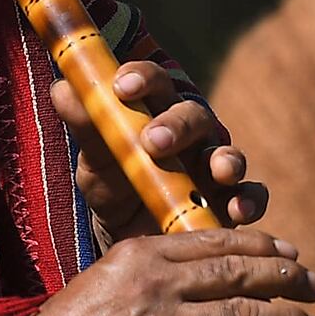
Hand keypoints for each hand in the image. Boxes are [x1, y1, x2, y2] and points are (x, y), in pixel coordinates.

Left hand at [50, 59, 267, 236]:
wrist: (130, 237)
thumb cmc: (116, 186)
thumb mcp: (95, 159)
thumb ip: (87, 125)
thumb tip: (63, 87)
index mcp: (158, 110)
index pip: (156, 82)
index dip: (143, 78)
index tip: (122, 86)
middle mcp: (192, 133)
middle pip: (195, 116)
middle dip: (178, 125)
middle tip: (154, 140)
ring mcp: (215, 166)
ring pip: (228, 154)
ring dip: (226, 160)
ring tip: (217, 170)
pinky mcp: (231, 200)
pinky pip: (251, 196)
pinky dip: (248, 201)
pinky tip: (238, 211)